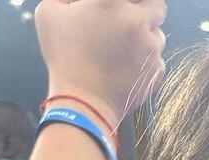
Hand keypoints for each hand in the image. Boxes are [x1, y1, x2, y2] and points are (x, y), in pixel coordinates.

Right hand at [37, 0, 167, 127]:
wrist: (83, 101)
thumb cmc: (64, 56)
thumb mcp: (50, 13)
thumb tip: (78, 2)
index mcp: (112, 1)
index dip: (130, 1)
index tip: (122, 6)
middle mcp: (137, 21)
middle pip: (157, 6)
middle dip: (146, 10)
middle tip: (132, 20)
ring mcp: (150, 48)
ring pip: (158, 36)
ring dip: (146, 37)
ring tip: (125, 48)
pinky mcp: (156, 71)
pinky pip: (158, 61)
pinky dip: (147, 62)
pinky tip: (129, 67)